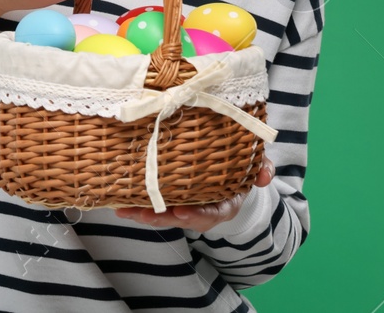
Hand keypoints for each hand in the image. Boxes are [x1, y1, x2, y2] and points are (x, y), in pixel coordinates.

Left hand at [113, 154, 274, 231]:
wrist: (226, 170)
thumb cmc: (236, 167)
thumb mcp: (251, 166)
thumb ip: (260, 167)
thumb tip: (265, 176)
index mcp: (224, 202)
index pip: (213, 213)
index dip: (198, 215)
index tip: (183, 213)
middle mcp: (201, 208)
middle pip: (181, 217)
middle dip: (161, 217)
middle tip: (143, 214)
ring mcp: (183, 205)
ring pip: (162, 213)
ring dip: (142, 213)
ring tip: (124, 210)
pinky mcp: (167, 199)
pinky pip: (151, 204)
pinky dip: (135, 204)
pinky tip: (118, 203)